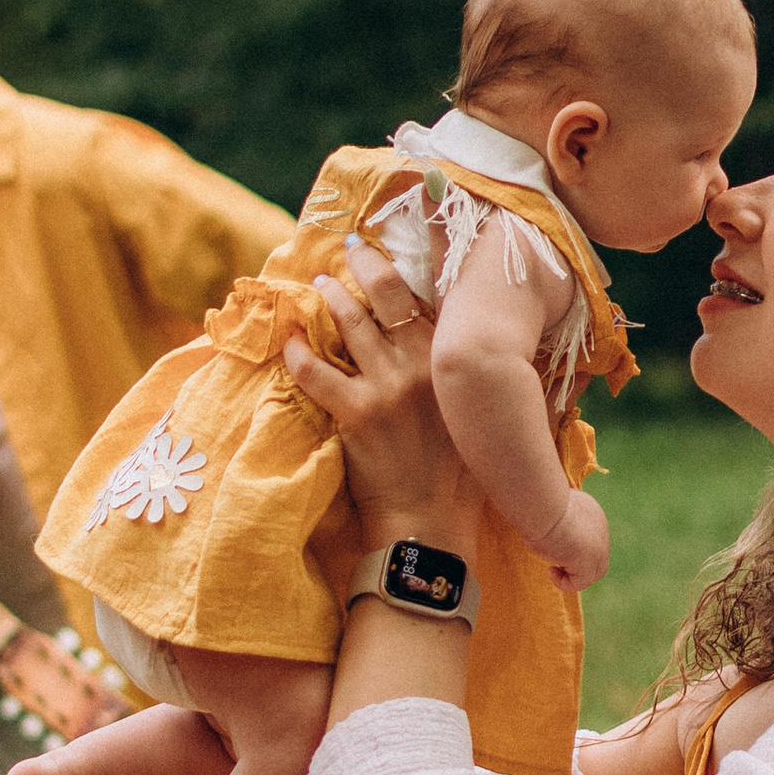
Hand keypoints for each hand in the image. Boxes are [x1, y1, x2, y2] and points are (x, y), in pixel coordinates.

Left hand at [283, 239, 481, 552]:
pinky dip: (298, 353)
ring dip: (332, 300)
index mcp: (457, 363)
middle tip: (350, 248)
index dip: (406, 268)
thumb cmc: (464, 478)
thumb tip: (481, 350)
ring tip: (319, 286)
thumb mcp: (484, 418)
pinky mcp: (357, 414)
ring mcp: (389, 388)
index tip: (391, 249)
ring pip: (352, 325)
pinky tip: (289, 340)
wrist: (433, 526)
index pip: (430, 299)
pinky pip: (317, 372)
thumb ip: (477, 380)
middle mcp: (425, 366)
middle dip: (365, 266)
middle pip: (388, 298)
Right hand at [535, 487, 609, 592]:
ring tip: (552, 569)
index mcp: (592, 513)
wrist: (542, 504)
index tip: (553, 545)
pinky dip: (564, 583)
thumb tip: (548, 533)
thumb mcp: (550, 511)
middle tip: (554, 563)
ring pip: (593, 572)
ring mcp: (598, 547)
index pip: (591, 537)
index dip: (574, 547)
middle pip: (597, 557)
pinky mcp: (589, 562)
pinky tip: (550, 571)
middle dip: (577, 565)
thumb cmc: (537, 503)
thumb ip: (556, 521)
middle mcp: (600, 529)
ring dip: (572, 575)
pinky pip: (581, 582)